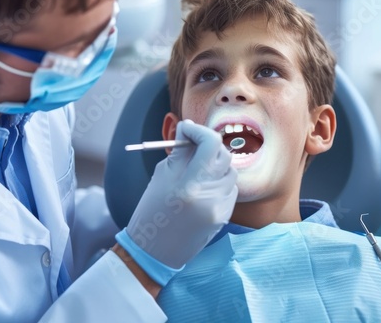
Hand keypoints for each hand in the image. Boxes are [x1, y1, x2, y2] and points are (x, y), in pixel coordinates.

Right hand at [125, 119, 237, 268]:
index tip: (187, 129)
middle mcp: (210, 196)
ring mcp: (221, 208)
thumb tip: (188, 129)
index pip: (210, 144)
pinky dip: (218, 181)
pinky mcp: (225, 216)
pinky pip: (229, 188)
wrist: (155, 251)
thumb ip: (179, 152)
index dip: (198, 130)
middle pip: (223, 155)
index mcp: (189, 185)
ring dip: (214, 164)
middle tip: (191, 145)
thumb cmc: (151, 211)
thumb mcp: (161, 177)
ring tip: (195, 170)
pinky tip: (202, 188)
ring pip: (230, 171)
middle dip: (208, 145)